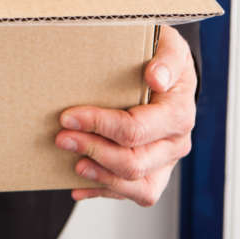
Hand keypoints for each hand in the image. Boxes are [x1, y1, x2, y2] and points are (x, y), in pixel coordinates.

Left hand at [54, 25, 195, 205]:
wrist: (168, 72)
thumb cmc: (161, 56)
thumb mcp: (167, 44)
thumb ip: (165, 57)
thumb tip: (156, 77)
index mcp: (179, 112)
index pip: (136, 129)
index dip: (99, 125)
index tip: (68, 117)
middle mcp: (176, 142)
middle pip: (133, 161)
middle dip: (92, 149)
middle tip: (61, 137)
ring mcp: (166, 161)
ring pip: (138, 186)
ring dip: (101, 176)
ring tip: (74, 164)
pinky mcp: (155, 172)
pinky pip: (135, 194)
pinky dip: (105, 191)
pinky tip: (79, 186)